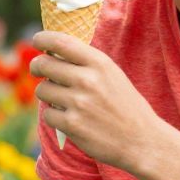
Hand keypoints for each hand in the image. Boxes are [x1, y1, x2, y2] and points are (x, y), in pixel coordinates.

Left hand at [29, 32, 160, 168]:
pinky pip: (47, 114)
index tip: (37, 40)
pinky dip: (53, 116)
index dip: (43, 38)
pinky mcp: (72, 125)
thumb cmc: (126, 106)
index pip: (61, 42)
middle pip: (44, 64)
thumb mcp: (113, 75)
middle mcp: (88, 80)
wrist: (142, 141)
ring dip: (46, 94)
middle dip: (37, 66)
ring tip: (60, 99)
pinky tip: (67, 118)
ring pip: (42, 90)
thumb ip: (87, 63)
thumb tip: (53, 52)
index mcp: (100, 63)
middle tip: (38, 69)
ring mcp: (79, 103)